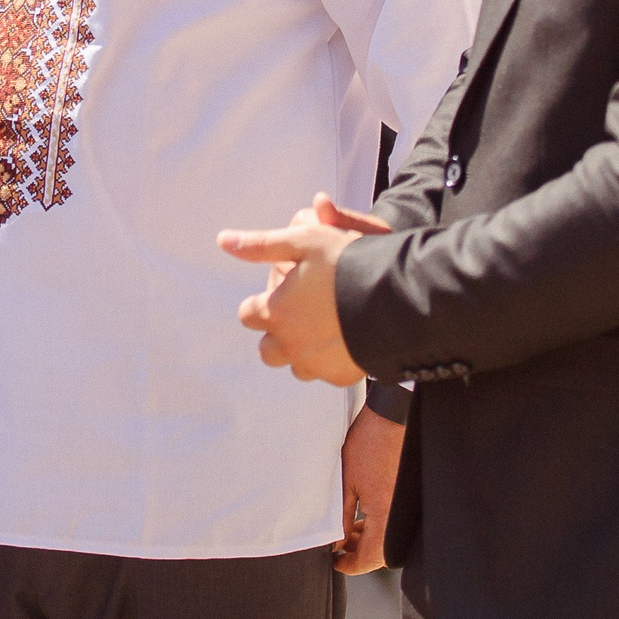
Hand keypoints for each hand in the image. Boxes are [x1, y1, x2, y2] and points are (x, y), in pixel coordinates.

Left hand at [218, 191, 384, 386]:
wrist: (396, 297)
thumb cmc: (347, 263)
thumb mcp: (303, 240)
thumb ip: (260, 245)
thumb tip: (223, 241)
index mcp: (276, 313)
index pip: (248, 315)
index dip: (262, 303)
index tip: (280, 294)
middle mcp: (290, 345)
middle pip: (268, 350)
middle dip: (279, 334)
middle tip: (302, 315)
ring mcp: (316, 366)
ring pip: (297, 366)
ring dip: (303, 351)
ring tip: (326, 327)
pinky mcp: (342, 377)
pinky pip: (327, 375)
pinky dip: (332, 361)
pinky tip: (347, 339)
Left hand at [337, 406, 402, 574]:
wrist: (394, 415)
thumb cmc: (370, 444)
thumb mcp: (347, 483)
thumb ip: (342, 518)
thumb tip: (336, 542)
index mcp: (387, 519)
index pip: (369, 559)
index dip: (349, 564)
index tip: (334, 561)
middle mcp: (402, 518)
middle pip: (381, 552)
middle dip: (358, 551)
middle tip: (338, 545)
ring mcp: (408, 508)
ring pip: (388, 536)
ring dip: (368, 537)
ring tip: (347, 529)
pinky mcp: (410, 497)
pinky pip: (394, 520)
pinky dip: (378, 522)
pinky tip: (363, 514)